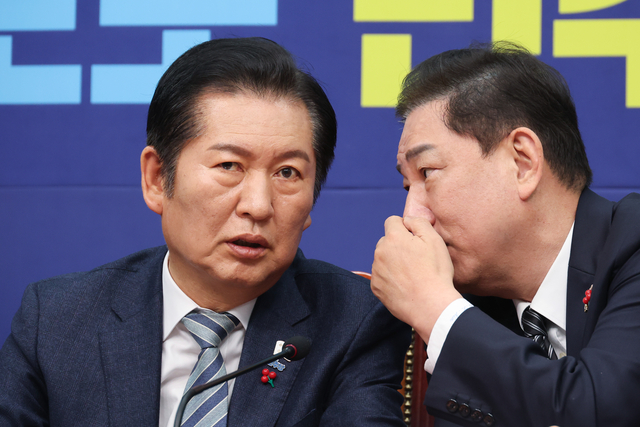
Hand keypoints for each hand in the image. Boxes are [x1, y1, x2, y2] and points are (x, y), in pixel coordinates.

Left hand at [371, 216, 460, 341]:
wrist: (430, 305)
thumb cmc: (435, 272)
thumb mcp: (434, 240)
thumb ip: (418, 222)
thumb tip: (407, 219)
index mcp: (393, 238)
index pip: (392, 221)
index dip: (405, 228)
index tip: (416, 240)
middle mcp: (380, 252)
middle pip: (387, 240)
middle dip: (398, 245)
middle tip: (416, 259)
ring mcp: (376, 270)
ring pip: (383, 258)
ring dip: (393, 261)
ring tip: (412, 274)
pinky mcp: (376, 287)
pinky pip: (381, 276)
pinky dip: (390, 278)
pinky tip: (405, 285)